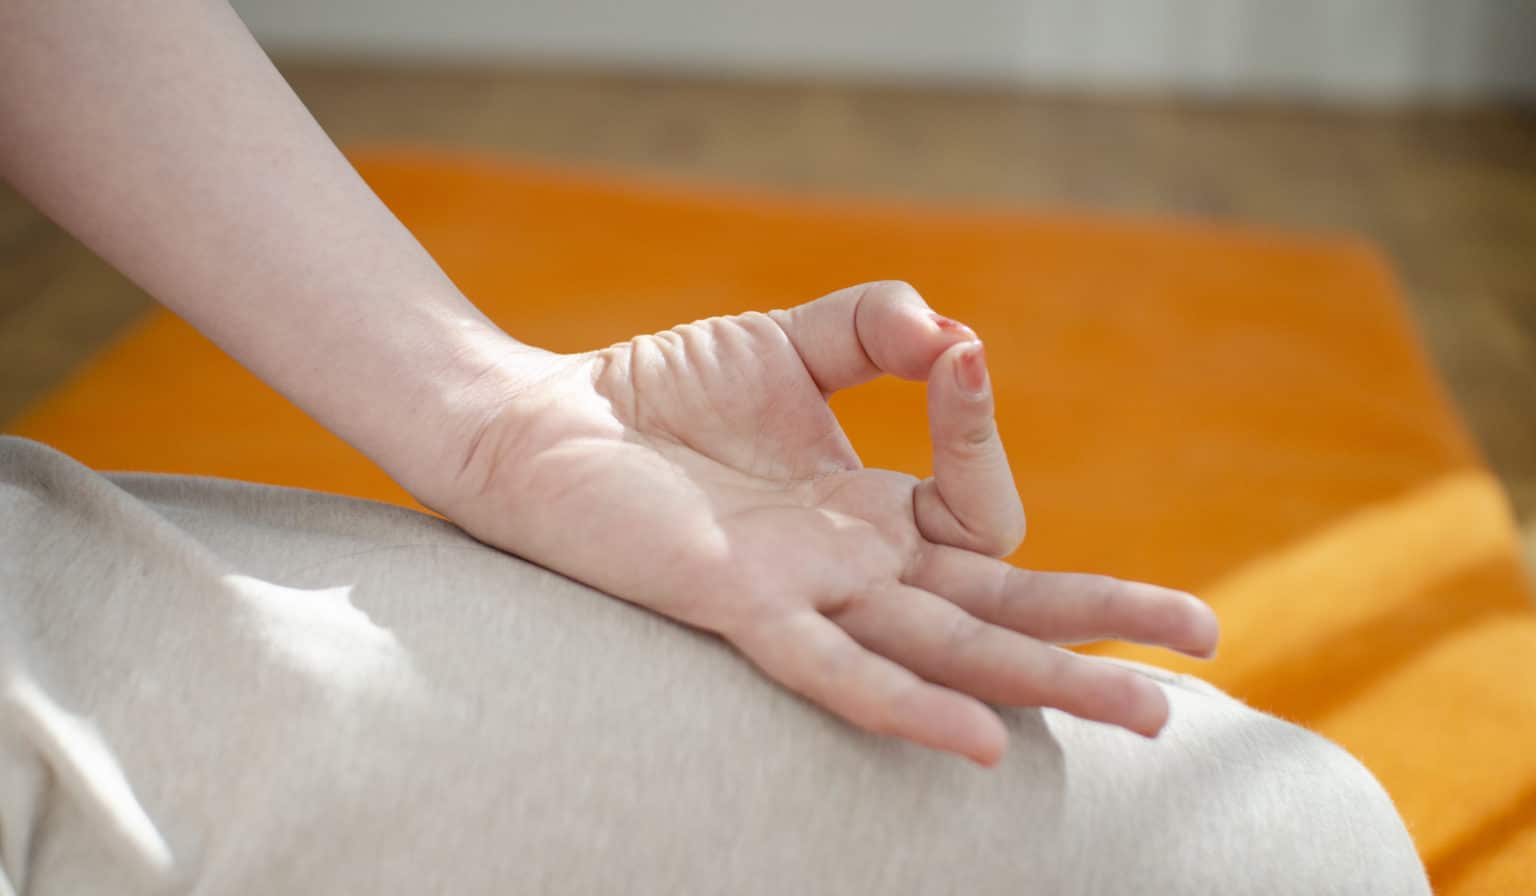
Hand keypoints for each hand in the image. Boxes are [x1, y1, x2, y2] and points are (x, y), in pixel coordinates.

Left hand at [438, 282, 1218, 765]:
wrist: (540, 429)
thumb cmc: (660, 397)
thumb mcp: (788, 341)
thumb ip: (873, 327)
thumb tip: (951, 332)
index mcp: (873, 512)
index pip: (980, 503)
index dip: (984, 429)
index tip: (955, 358)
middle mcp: (855, 568)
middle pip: (1002, 605)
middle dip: (1102, 624)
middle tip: (1205, 645)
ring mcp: (808, 596)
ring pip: (947, 649)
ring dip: (1044, 681)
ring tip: (1147, 712)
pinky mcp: (742, 609)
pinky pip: (832, 669)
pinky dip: (905, 701)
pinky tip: (974, 740)